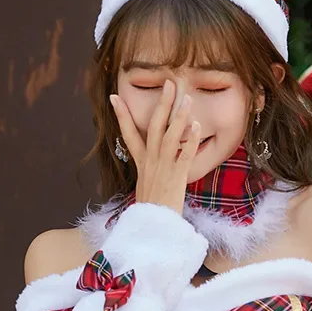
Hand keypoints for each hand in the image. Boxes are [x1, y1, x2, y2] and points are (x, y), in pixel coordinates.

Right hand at [110, 80, 202, 214]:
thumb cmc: (152, 210)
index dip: (121, 115)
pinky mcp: (176, 177)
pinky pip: (184, 154)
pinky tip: (197, 126)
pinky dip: (190, 140)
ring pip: (169, 136)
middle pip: (153, 126)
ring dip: (179, 116)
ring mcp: (163, 168)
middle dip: (162, 104)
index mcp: (141, 164)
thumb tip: (148, 165)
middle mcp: (150, 162)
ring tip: (187, 98)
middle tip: (169, 83)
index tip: (114, 97)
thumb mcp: (144, 187)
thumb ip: (148, 172)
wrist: (153, 228)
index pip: (128, 135)